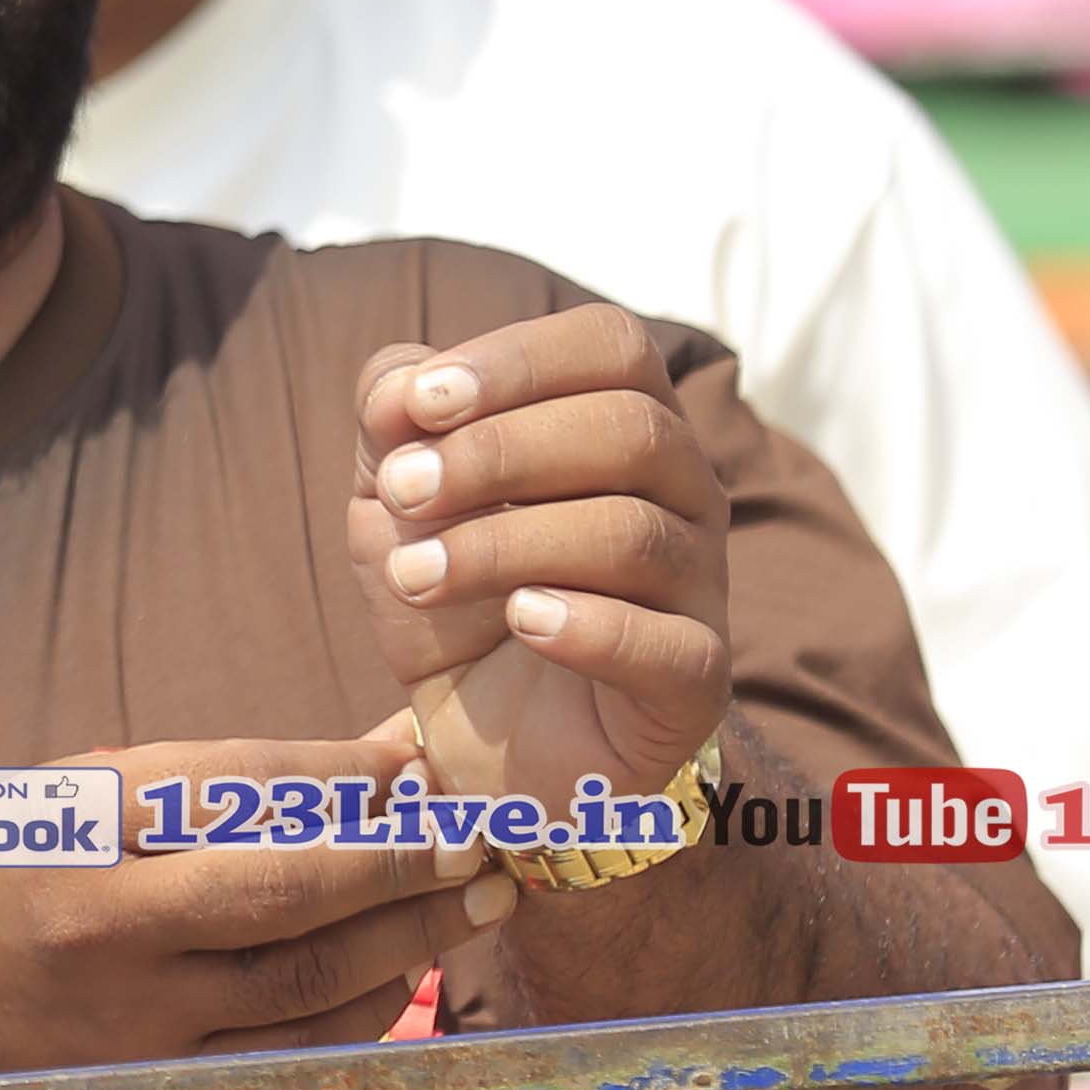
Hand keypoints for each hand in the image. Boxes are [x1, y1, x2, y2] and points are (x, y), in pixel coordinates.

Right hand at [0, 729, 508, 1082]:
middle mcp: (108, 928)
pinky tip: (406, 975)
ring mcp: (135, 1022)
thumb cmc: (6, 865)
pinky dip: (365, 1016)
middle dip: (406, 867)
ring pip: (310, 988)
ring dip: (411, 943)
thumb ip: (234, 781)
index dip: (345, 778)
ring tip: (473, 903)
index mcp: (82, 830)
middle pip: (293, 898)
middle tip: (481, 841)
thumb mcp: (91, 794)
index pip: (240, 791)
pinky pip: (293, 1061)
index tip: (417, 766)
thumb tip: (383, 762)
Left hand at [343, 309, 731, 811]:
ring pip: (634, 534)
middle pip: (630, 431)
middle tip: (401, 492)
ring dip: (504, 545)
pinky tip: (522, 622)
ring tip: (417, 577)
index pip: (612, 347)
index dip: (519, 360)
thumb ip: (392, 423)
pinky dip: (590, 627)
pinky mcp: (693, 685)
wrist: (483, 741)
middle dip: (498, 452)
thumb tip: (400, 385)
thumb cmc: (457, 594)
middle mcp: (681, 496)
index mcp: (625, 425)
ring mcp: (697, 590)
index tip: (421, 402)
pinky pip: (671, 645)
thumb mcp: (396, 499)